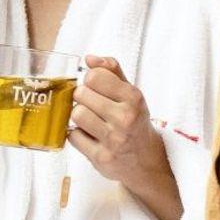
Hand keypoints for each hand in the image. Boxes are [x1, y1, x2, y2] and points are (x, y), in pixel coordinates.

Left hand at [68, 55, 167, 189]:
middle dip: (83, 98)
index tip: (97, 89)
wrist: (146, 160)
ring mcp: (113, 139)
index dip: (90, 81)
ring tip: (90, 121)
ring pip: (77, 114)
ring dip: (79, 117)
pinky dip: (78, 136)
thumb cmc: (134, 122)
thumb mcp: (130, 94)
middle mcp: (125, 118)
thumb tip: (89, 59)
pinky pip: (73, 137)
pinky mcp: (101, 158)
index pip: (94, 76)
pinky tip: (90, 137)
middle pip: (81, 94)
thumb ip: (111, 72)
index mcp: (133, 98)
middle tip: (93, 106)